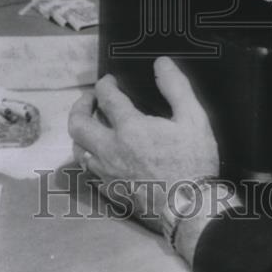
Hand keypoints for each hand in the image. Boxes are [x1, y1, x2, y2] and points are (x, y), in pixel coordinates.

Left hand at [68, 57, 218, 227]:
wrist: (191, 208)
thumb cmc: (194, 162)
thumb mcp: (193, 119)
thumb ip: (176, 87)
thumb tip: (162, 63)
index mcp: (130, 129)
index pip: (106, 97)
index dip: (105, 84)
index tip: (110, 81)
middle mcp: (110, 150)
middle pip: (78, 123)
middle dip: (80, 105)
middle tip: (90, 99)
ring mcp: (107, 173)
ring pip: (78, 149)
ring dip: (82, 132)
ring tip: (92, 124)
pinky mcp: (109, 191)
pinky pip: (88, 170)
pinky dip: (89, 156)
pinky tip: (100, 153)